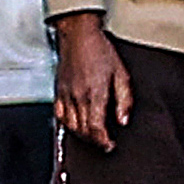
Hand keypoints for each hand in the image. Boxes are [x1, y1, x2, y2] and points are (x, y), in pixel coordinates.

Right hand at [53, 15, 126, 148]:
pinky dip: (68, 125)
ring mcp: (66, 95)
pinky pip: (60, 116)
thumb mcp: (122, 74)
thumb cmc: (101, 52)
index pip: (96, 128)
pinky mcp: (58, 92)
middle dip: (94, 141)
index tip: (110, 146)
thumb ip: (124, 100)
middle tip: (104, 143)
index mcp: (95, 94)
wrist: (79, 37)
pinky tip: (76, 126)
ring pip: (70, 126)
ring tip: (94, 136)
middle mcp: (78, 97)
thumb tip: (123, 121)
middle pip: (83, 130)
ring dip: (82, 135)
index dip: (103, 141)